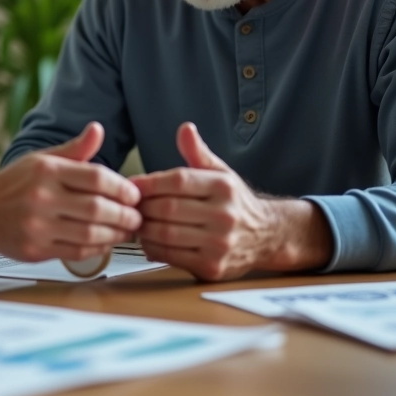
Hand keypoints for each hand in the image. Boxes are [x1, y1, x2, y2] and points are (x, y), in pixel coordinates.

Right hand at [0, 122, 141, 262]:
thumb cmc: (14, 184)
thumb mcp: (43, 159)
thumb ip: (75, 149)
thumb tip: (98, 129)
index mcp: (47, 170)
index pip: (97, 177)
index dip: (122, 188)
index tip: (134, 194)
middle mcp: (41, 197)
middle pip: (97, 208)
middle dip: (125, 215)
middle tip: (136, 217)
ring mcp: (37, 225)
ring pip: (90, 234)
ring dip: (115, 234)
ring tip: (125, 231)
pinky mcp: (35, 249)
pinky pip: (76, 252)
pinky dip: (97, 249)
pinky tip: (105, 242)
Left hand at [131, 123, 329, 280]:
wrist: (267, 236)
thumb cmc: (235, 202)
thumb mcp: (221, 173)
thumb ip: (198, 153)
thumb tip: (185, 129)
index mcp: (223, 187)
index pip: (177, 181)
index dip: (148, 183)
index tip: (130, 185)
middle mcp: (224, 214)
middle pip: (168, 209)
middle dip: (142, 207)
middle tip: (128, 206)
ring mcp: (220, 243)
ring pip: (167, 234)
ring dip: (144, 229)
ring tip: (135, 222)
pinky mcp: (213, 266)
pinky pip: (172, 257)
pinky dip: (153, 249)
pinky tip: (148, 241)